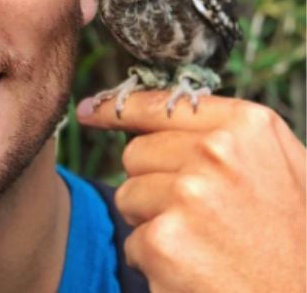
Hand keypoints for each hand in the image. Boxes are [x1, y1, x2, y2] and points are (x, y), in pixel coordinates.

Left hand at [77, 93, 305, 291]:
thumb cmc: (296, 240)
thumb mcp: (283, 170)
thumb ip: (228, 137)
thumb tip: (156, 112)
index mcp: (246, 126)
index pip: (160, 104)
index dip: (119, 110)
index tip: (90, 112)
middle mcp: (215, 153)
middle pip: (135, 153)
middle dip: (153, 184)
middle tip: (202, 217)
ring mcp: (187, 195)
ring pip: (128, 196)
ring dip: (154, 224)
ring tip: (205, 245)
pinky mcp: (163, 241)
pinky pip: (133, 241)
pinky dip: (156, 262)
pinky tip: (198, 272)